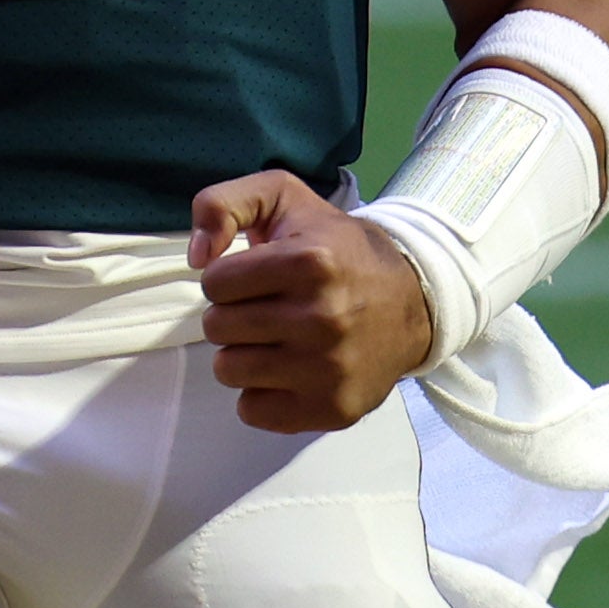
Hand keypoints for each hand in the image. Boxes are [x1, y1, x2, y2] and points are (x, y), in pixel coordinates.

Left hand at [189, 170, 434, 433]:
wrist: (411, 299)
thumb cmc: (335, 246)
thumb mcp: (281, 197)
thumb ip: (221, 204)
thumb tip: (197, 256)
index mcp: (309, 262)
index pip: (214, 283)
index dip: (226, 279)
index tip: (253, 278)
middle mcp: (321, 318)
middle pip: (217, 328)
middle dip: (231, 315)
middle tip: (264, 308)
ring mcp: (328, 369)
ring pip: (229, 371)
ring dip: (241, 354)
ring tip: (273, 338)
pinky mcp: (332, 408)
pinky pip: (253, 410)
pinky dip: (260, 393)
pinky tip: (286, 371)